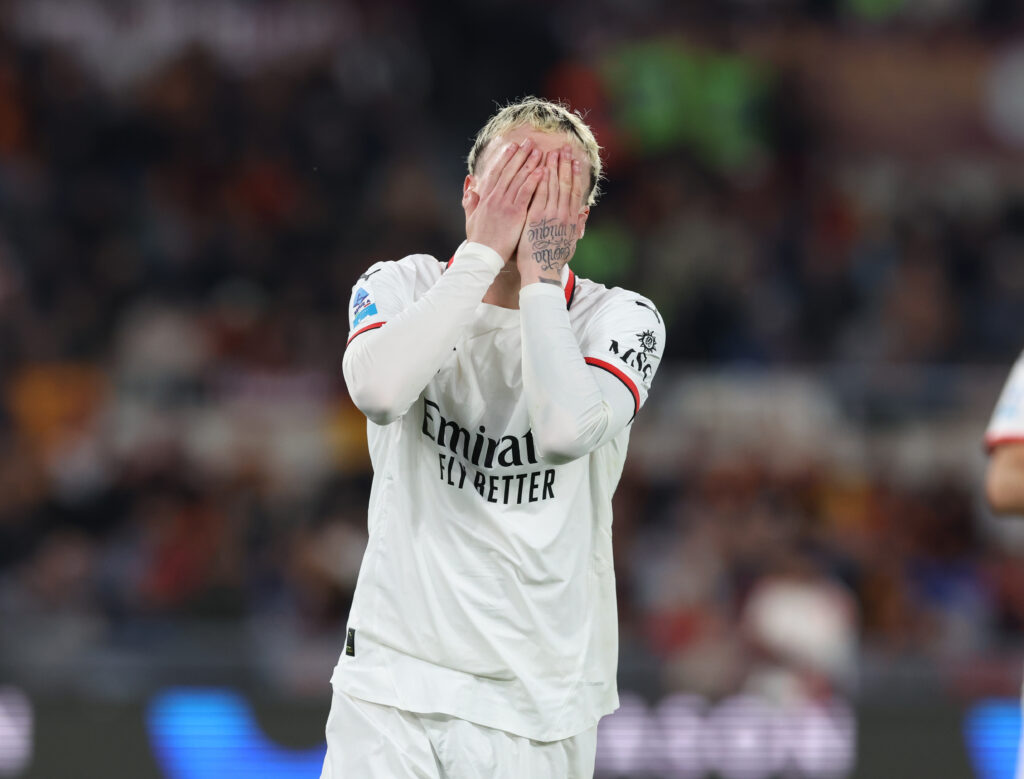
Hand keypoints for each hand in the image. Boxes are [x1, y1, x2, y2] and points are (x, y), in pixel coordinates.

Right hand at [464, 139, 543, 260]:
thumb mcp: (471, 219)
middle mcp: (495, 198)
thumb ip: (470, 202)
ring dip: (529, 163)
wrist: (483, 257)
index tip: (512, 146)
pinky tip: (542, 170)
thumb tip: (470, 187)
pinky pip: (526, 193)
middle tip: (529, 141)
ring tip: (539, 150)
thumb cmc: (479, 242)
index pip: (496, 173)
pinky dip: (534, 180)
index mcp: (485, 198)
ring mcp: (505, 205)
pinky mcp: (515, 214)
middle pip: (509, 171)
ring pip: (518, 178)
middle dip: (519, 155)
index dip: (504, 158)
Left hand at [516, 146, 585, 285]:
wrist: (542, 272)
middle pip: (565, 183)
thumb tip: (585, 211)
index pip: (574, 191)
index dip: (574, 174)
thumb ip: (577, 225)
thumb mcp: (570, 242)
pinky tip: (538, 168)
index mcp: (571, 219)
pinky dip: (539, 180)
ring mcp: (549, 214)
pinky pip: (538, 194)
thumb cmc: (553, 260)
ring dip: (552, 167)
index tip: (574, 160)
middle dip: (564, 164)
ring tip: (551, 151)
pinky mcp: (535, 217)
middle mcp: (562, 214)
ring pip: (552, 185)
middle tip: (564, 147)